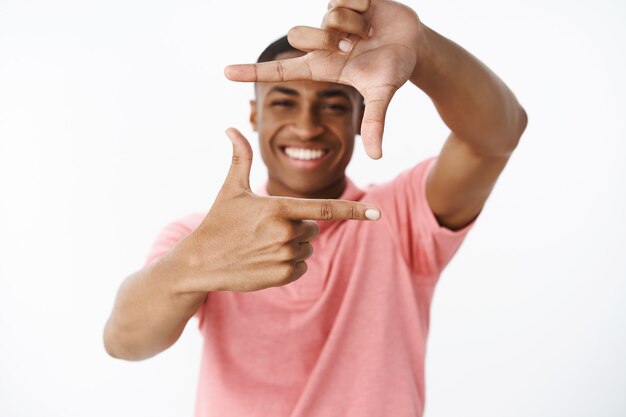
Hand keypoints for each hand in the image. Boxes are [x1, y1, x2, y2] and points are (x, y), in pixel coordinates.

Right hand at [182, 128, 380, 292]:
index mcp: (279, 209)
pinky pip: (301, 266)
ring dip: (292, 244)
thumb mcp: (230, 189)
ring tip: (262, 245)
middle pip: (313, 227)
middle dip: (298, 225)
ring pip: (307, 247)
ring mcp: (285, 257)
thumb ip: (240, 158)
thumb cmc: (218, 221)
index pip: (326, 209)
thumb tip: (231, 127)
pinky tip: (265, 260)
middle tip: (266, 228)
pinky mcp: (282, 277)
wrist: (200, 262)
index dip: (354, 211)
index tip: (376, 213)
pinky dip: (289, 263)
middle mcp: (286, 233)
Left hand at [224, 0, 421, 158]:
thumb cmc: (392, 70)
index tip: (225, 74)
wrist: (413, 43)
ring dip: (351, 26)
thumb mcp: (382, 95)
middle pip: (296, 34)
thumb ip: (375, 123)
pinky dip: (362, 6)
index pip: (279, 70)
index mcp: (320, 66)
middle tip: (352, 47)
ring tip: (368, 33)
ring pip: (325, 15)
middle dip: (325, 40)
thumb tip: (376, 156)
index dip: (253, 71)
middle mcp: (320, 43)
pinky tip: (371, 14)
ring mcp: (330, 19)